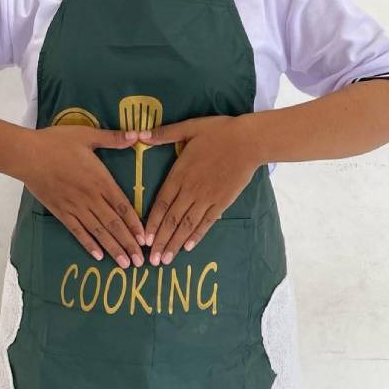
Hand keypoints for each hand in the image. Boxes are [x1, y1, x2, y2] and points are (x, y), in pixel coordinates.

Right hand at [19, 126, 145, 268]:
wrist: (27, 155)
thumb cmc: (57, 143)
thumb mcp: (87, 135)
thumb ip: (113, 138)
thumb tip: (137, 135)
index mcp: (100, 180)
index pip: (122, 206)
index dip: (135, 224)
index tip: (145, 240)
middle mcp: (90, 198)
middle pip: (113, 224)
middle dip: (128, 244)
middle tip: (140, 262)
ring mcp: (75, 207)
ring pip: (98, 231)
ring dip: (112, 248)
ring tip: (125, 264)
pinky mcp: (60, 212)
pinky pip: (77, 231)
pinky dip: (88, 244)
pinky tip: (98, 256)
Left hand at [138, 115, 258, 265]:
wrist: (248, 141)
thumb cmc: (218, 132)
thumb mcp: (189, 127)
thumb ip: (164, 134)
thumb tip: (139, 134)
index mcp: (180, 174)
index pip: (161, 203)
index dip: (151, 222)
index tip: (143, 239)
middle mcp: (191, 190)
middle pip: (172, 220)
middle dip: (160, 241)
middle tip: (150, 261)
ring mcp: (207, 198)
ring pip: (187, 225)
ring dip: (175, 243)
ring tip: (165, 260)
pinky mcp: (222, 201)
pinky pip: (206, 222)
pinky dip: (196, 236)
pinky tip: (188, 247)